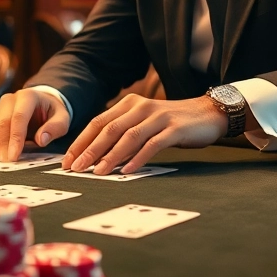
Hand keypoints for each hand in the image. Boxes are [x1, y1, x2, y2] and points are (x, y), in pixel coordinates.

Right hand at [0, 88, 69, 161]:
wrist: (43, 104)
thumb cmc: (52, 113)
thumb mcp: (62, 119)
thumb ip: (54, 128)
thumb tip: (41, 140)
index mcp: (29, 96)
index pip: (19, 116)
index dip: (16, 137)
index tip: (14, 155)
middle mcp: (12, 98)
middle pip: (4, 121)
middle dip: (5, 144)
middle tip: (8, 162)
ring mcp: (1, 104)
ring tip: (4, 160)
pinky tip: (0, 153)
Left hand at [62, 95, 227, 175]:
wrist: (208, 113)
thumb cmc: (172, 123)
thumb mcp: (144, 122)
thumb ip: (123, 132)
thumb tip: (96, 156)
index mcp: (129, 104)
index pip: (98, 122)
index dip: (81, 142)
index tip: (68, 161)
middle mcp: (141, 107)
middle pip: (109, 129)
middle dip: (90, 150)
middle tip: (76, 168)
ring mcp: (158, 117)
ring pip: (128, 137)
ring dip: (111, 156)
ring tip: (98, 173)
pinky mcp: (174, 129)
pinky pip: (152, 145)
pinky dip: (138, 158)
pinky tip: (127, 171)